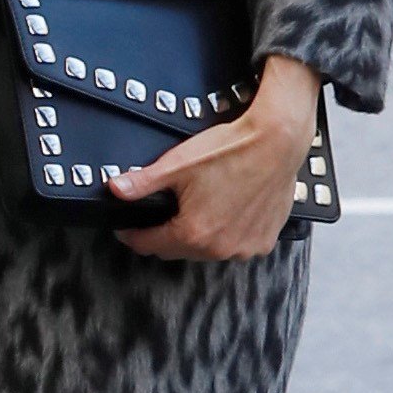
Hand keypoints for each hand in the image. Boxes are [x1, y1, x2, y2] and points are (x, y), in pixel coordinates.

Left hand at [111, 56, 320, 260]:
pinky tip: (226, 211)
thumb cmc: (232, 150)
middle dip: (164, 234)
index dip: (133, 234)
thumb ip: (142, 182)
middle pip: (176, 250)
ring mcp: (244, 247)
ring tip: (198, 207)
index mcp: (193, 233)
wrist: (277, 141)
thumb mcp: (177, 164)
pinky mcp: (263, 241)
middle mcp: (219, 248)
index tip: (128, 226)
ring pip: (206, 250)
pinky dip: (226, 234)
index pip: (148, 246)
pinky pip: (234, 245)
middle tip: (164, 211)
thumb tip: (115, 188)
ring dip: (196, 236)